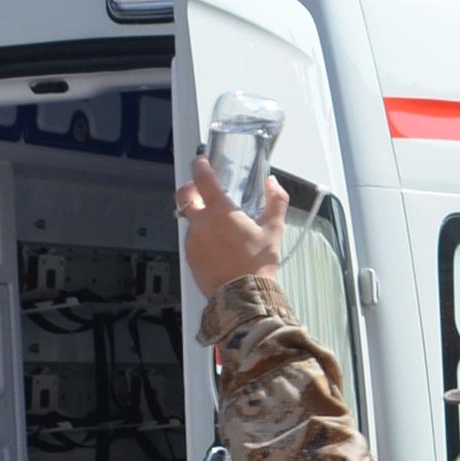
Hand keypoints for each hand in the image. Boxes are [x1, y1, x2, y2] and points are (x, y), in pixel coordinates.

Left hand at [176, 155, 288, 294]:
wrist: (244, 298)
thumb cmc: (257, 265)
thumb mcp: (274, 230)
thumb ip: (276, 201)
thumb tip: (273, 184)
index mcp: (220, 211)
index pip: (201, 178)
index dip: (199, 166)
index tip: (201, 162)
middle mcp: (201, 223)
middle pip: (183, 195)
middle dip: (189, 188)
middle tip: (200, 190)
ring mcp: (192, 241)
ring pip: (188, 220)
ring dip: (198, 217)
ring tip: (218, 227)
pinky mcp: (189, 257)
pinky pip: (191, 240)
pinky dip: (200, 238)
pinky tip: (216, 247)